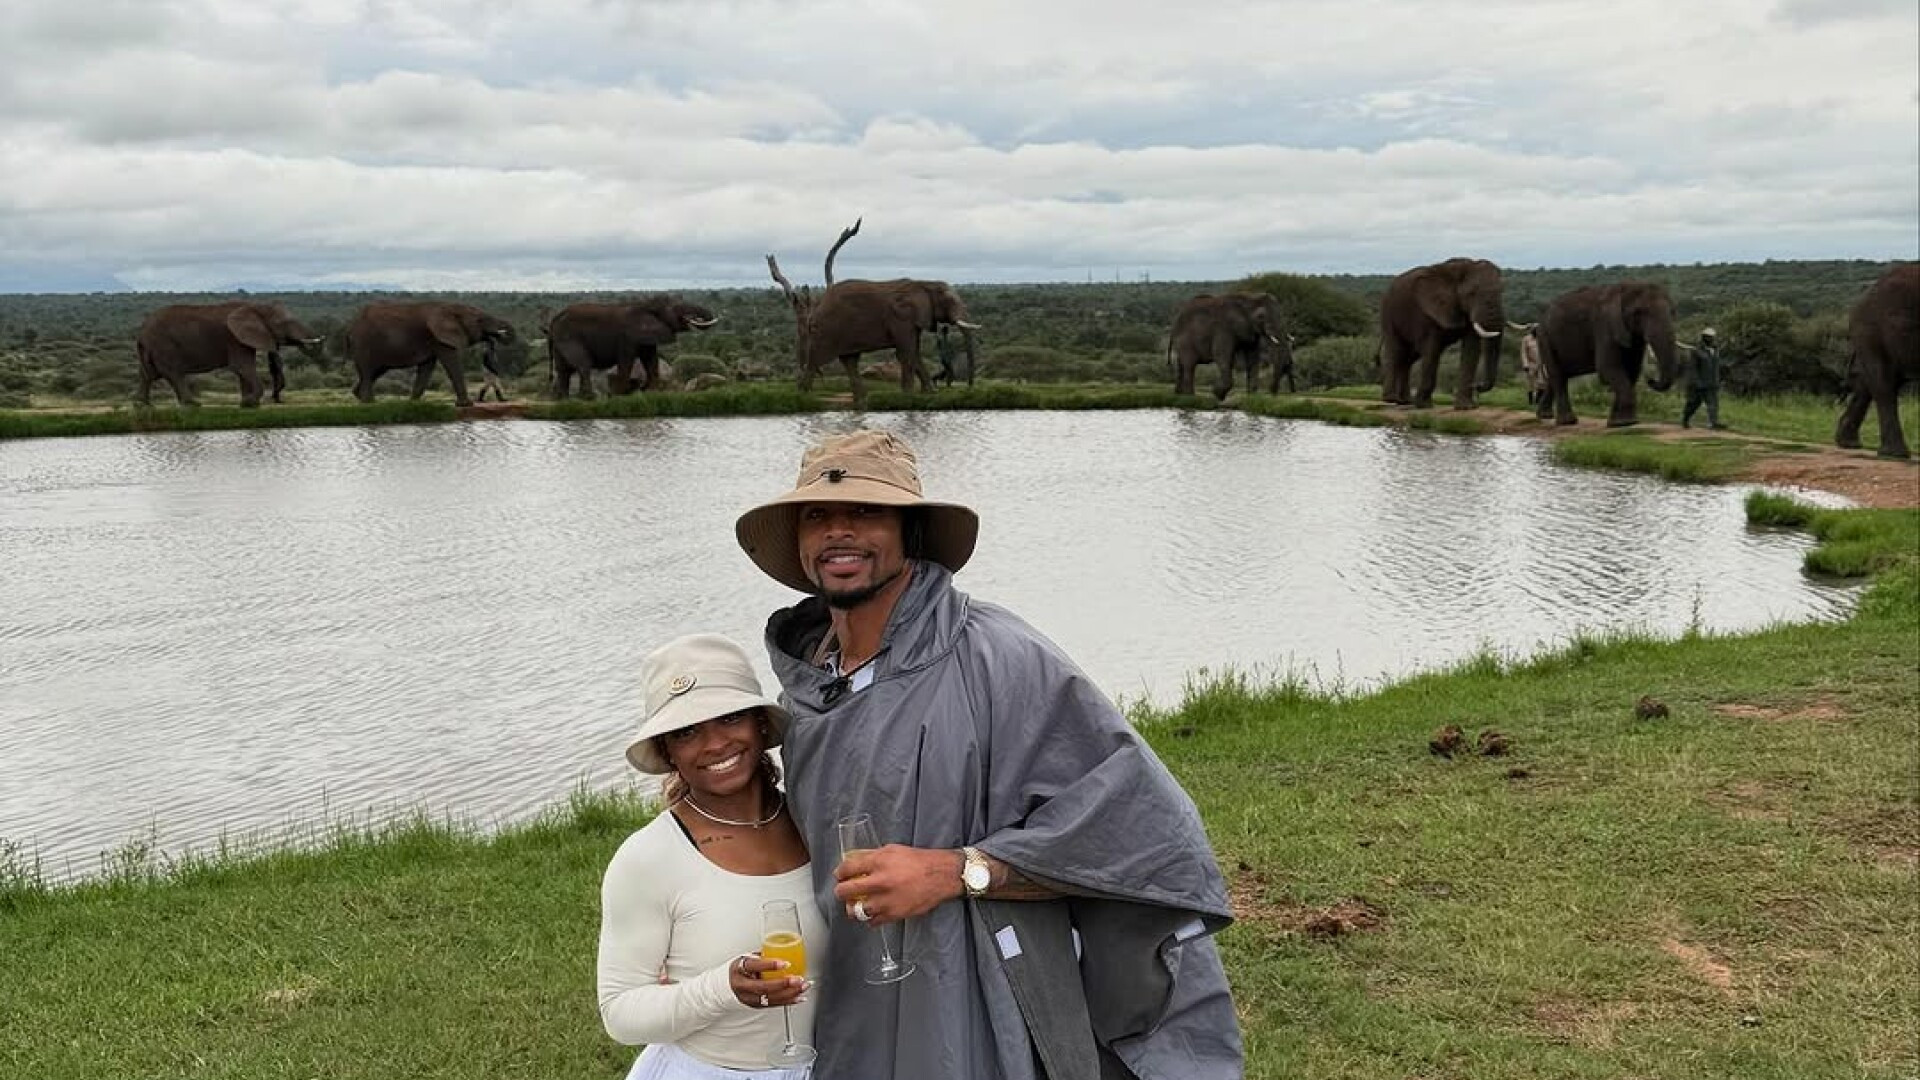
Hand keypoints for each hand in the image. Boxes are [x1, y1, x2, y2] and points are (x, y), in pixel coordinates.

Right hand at [727, 952, 806, 1008]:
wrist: (725, 986)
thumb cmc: (739, 969)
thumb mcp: (746, 958)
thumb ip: (762, 956)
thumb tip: (782, 948)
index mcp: (739, 969)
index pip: (754, 966)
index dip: (770, 965)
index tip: (785, 962)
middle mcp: (742, 985)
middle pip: (763, 987)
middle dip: (783, 984)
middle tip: (798, 979)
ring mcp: (748, 998)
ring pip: (770, 998)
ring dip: (790, 993)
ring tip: (803, 986)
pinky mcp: (755, 1005)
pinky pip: (773, 1004)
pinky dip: (788, 1001)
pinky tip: (799, 997)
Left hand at [833, 844, 963, 924]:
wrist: (941, 876)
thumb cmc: (918, 861)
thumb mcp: (892, 850)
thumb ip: (872, 856)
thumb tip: (854, 860)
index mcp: (878, 862)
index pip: (847, 868)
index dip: (839, 873)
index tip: (839, 875)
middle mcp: (880, 882)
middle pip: (845, 891)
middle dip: (840, 891)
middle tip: (843, 891)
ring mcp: (886, 901)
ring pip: (856, 911)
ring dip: (853, 908)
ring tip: (855, 905)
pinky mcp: (894, 914)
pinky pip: (872, 921)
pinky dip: (870, 918)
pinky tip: (873, 912)